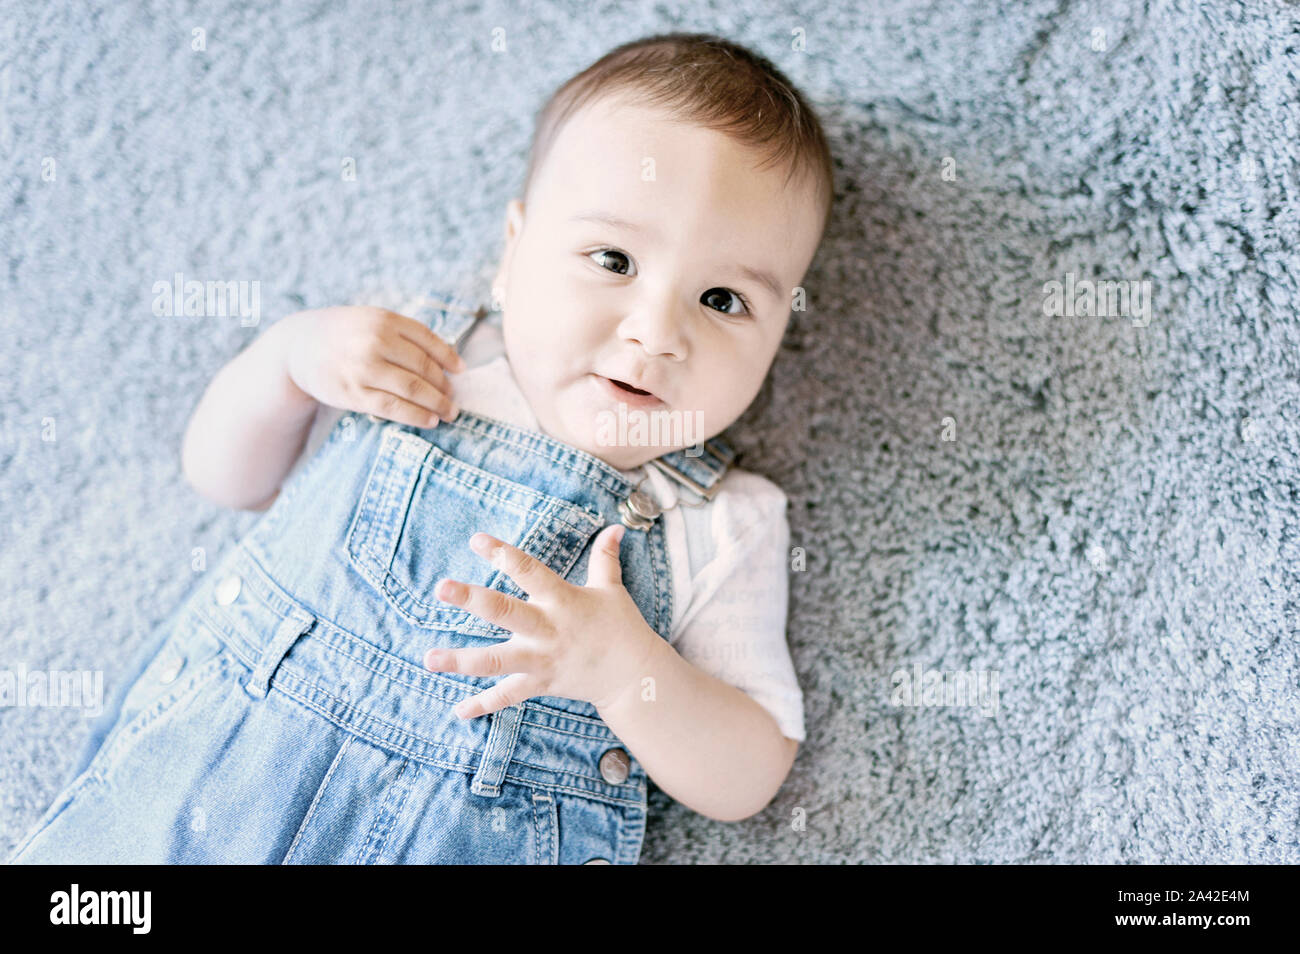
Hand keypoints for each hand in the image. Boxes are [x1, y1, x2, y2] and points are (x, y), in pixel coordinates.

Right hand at [280, 305, 466, 427]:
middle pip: (424, 367)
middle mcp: (375, 342)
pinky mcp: (355, 393)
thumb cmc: (344, 334)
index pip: (428, 340)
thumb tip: (447, 359)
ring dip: (437, 403)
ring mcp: (364, 369)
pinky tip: (430, 420)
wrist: (299, 347)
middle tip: (454, 397)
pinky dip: (416, 416)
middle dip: (444, 385)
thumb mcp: (372, 320)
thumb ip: (404, 334)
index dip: (448, 357)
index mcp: (384, 320)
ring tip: (449, 412)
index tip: (461, 371)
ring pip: (413, 389)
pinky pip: (393, 408)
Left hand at [424, 525, 664, 718]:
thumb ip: (605, 557)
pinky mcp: (540, 684)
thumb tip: (616, 527)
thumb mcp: (611, 588)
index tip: (476, 539)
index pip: (529, 570)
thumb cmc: (620, 626)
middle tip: (441, 587)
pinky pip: (508, 697)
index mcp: (562, 599)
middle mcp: (548, 629)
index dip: (503, 554)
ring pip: (496, 661)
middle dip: (472, 600)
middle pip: (505, 612)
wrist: (634, 676)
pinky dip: (483, 705)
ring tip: (429, 658)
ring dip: (461, 660)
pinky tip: (458, 710)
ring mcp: (542, 660)